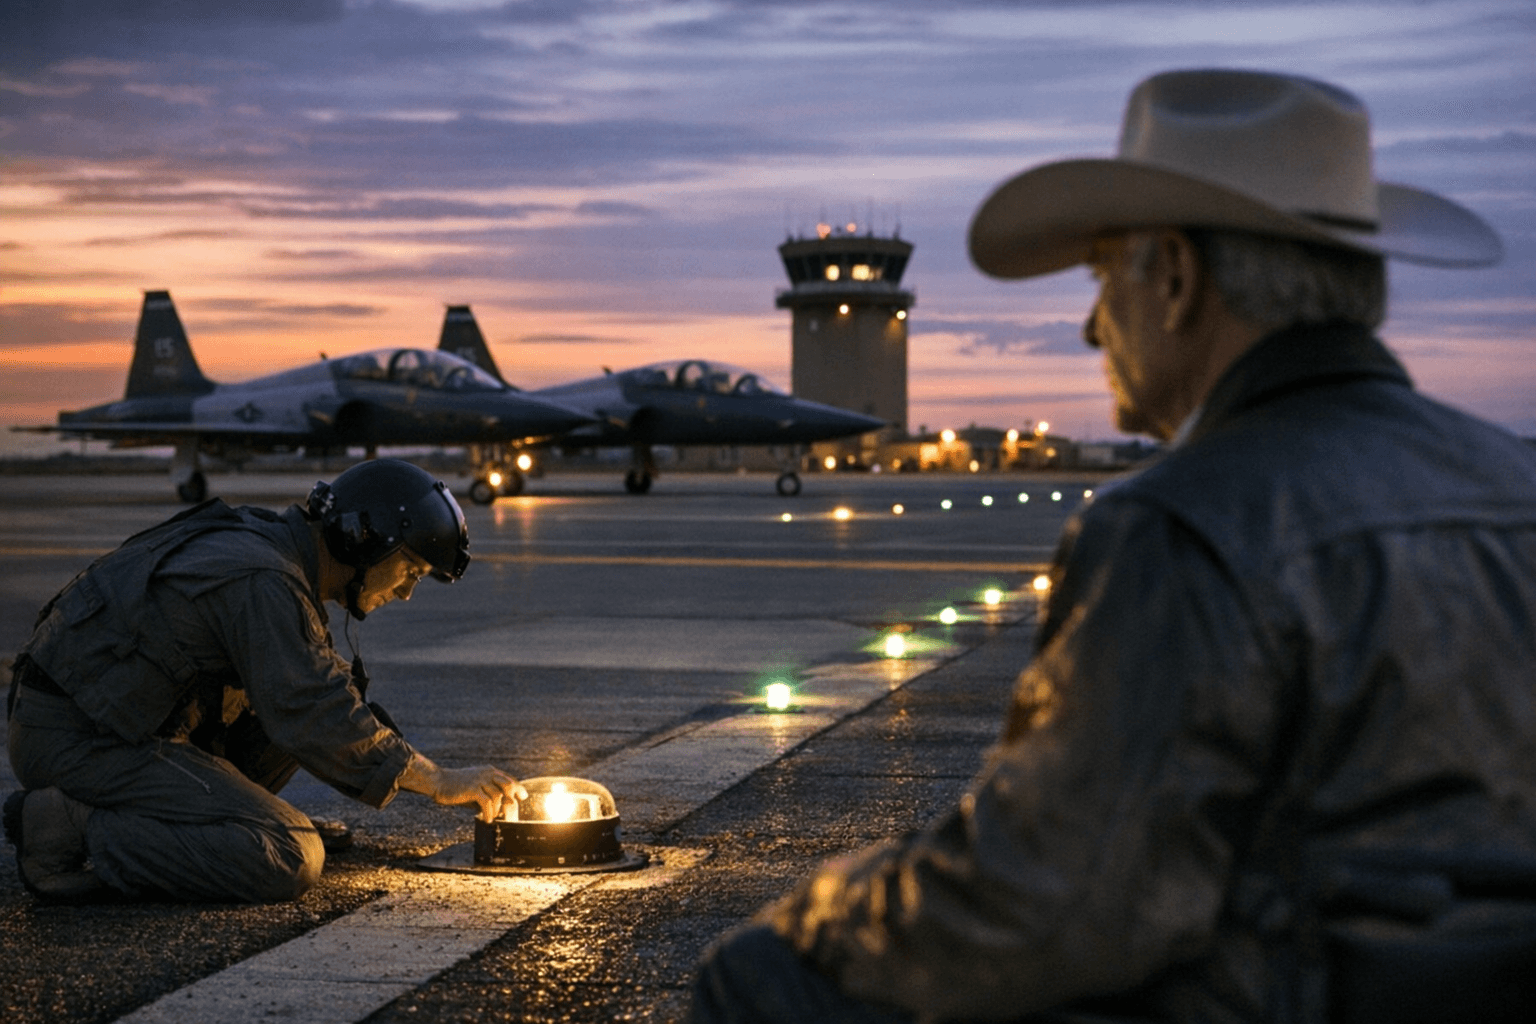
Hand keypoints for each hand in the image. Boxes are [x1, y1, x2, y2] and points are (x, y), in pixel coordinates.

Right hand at [401, 754, 527, 820]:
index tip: (523, 796)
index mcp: (489, 771)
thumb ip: (487, 793)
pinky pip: (487, 802)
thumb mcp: (475, 787)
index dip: (518, 787)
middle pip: (508, 785)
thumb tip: (499, 807)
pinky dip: (489, 813)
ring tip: (493, 819)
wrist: (438, 781)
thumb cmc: (456, 787)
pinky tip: (487, 820)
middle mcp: (487, 773)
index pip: (509, 778)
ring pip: (498, 796)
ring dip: (497, 811)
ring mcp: (480, 780)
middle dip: (512, 801)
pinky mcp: (472, 788)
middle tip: (510, 815)